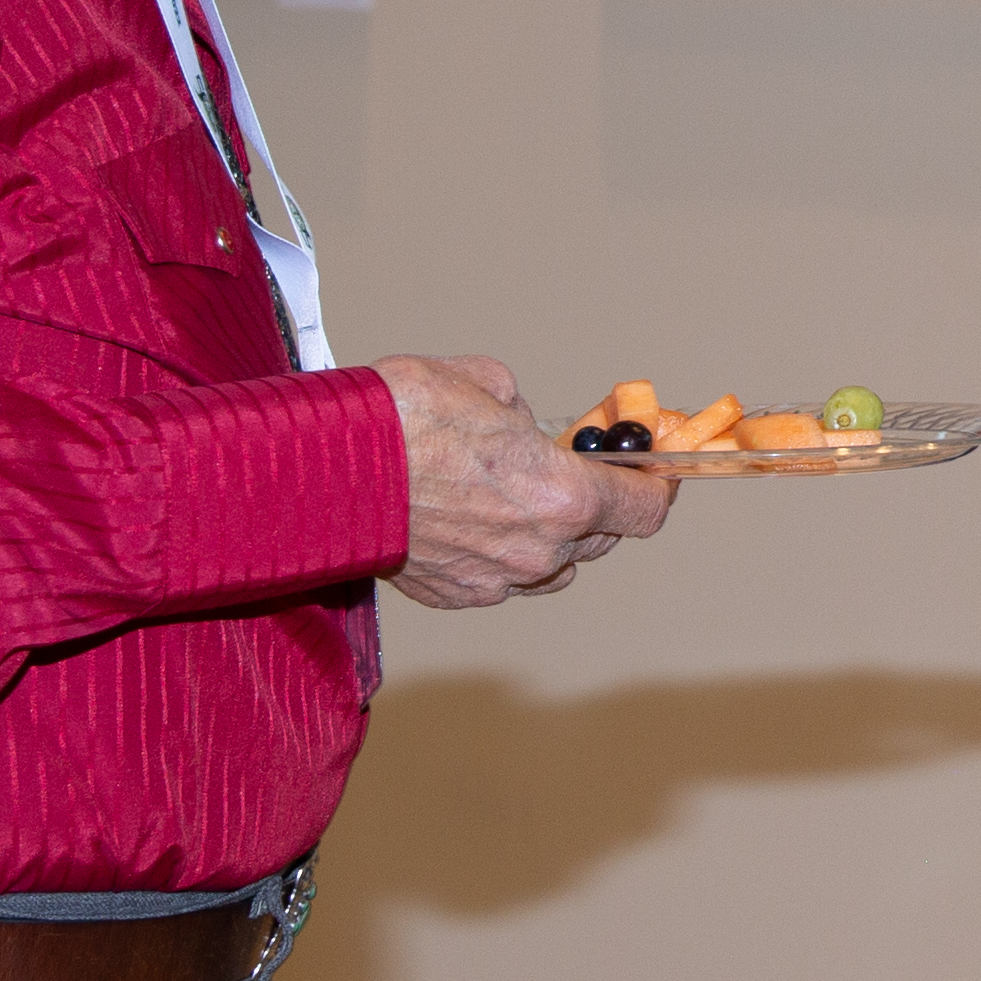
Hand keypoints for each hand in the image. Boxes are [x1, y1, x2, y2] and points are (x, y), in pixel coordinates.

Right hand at [376, 355, 668, 608]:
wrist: (326, 467)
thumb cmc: (404, 419)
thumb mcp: (487, 384)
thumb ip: (522, 414)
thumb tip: (518, 425)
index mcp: (564, 497)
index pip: (644, 511)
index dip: (654, 489)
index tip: (654, 474)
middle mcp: (539, 551)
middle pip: (598, 539)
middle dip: (593, 505)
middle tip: (569, 473)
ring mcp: (495, 581)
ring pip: (548, 568)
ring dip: (546, 537)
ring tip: (511, 496)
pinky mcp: (452, 597)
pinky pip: (497, 581)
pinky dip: (496, 555)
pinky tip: (468, 520)